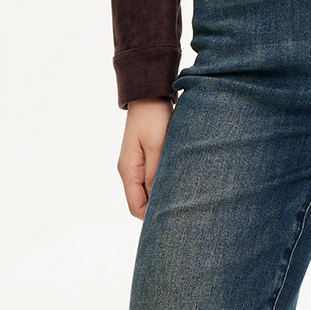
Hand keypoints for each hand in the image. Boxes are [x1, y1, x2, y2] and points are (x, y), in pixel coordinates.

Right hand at [118, 97, 173, 218]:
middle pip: (141, 201)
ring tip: (182, 195)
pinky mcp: (145, 155)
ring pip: (147, 189)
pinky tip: (177, 179)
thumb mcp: (157, 146)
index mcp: (128, 171)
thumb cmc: (153, 117)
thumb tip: (158, 200)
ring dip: (161, 193)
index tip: (172, 217)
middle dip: (158, 207)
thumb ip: (155, 174)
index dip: (151, 217)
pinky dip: (162, 181)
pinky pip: (151, 177)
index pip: (136, 207)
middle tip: (181, 210)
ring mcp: (136, 163)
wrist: (149, 92)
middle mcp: (129, 170)